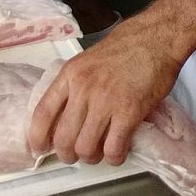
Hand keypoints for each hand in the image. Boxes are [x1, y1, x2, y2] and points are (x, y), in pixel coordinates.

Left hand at [28, 14, 185, 165]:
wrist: (157, 38)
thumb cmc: (127, 46)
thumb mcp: (88, 60)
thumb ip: (75, 85)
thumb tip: (67, 114)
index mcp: (70, 74)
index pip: (43, 112)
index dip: (38, 137)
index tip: (41, 148)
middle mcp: (83, 88)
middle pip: (63, 138)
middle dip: (68, 154)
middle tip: (77, 154)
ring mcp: (105, 101)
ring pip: (86, 148)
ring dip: (92, 157)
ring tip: (101, 152)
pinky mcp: (129, 112)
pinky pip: (114, 148)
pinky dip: (115, 157)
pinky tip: (119, 152)